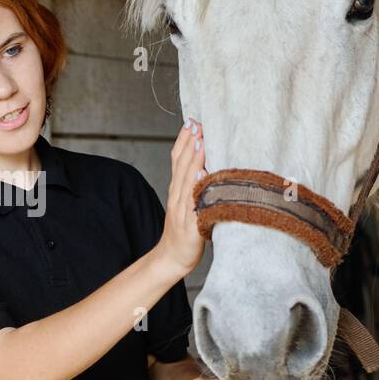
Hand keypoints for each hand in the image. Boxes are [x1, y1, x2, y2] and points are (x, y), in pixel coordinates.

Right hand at [156, 118, 207, 278]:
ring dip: (194, 159)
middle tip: (197, 122)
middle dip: (189, 143)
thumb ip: (195, 186)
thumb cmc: (185, 232)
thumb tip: (208, 165)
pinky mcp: (190, 225)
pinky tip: (202, 175)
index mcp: (177, 191)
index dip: (183, 140)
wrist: (171, 259)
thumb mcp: (188, 205)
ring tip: (201, 140)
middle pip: (181, 165)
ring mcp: (182, 210)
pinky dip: (196, 188)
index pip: (177, 160)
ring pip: (186, 181)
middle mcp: (177, 197)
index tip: (192, 121)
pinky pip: (194, 204)